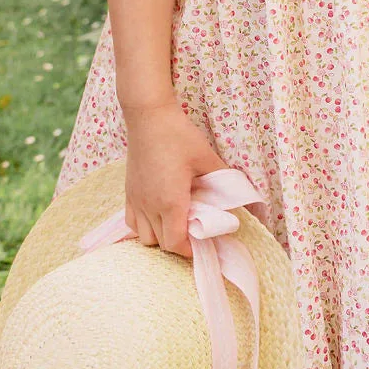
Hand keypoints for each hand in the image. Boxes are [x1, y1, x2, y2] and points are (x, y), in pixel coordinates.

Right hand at [122, 101, 230, 260]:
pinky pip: (132, 221)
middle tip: (194, 233)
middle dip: (177, 244)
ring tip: (176, 224)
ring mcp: (136, 200)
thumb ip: (223, 178)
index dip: (189, 251)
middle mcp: (149, 206)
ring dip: (160, 236)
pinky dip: (144, 226)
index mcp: (170, 202)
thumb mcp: (207, 158)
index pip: (175, 243)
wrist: (149, 117)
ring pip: (143, 236)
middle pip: (159, 243)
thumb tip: (241, 192)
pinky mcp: (128, 192)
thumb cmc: (178, 136)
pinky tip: (157, 215)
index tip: (202, 245)